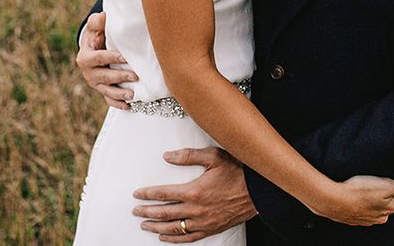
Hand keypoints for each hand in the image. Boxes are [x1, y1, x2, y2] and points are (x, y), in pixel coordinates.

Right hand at [75, 12, 137, 109]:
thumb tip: (104, 15)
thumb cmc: (96, 34)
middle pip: (104, 76)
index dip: (111, 58)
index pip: (99, 58)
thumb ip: (98, 21)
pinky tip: (128, 106)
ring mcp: (94, 83)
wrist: (93, 48)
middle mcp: (88, 72)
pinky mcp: (101, 90)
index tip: (125, 57)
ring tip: (133, 95)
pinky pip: (108, 99)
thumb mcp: (94, 26)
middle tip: (135, 76)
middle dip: (120, 76)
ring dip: (120, 93)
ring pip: (107, 91)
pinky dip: (117, 103)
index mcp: (85, 57)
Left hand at [132, 147, 256, 242]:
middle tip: (135, 211)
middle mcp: (197, 210)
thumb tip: (167, 156)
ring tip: (144, 225)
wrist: (258, 191)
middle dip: (148, 212)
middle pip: (165, 213)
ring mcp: (204, 222)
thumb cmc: (236, 171)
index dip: (148, 194)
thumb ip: (188, 155)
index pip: (164, 194)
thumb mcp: (213, 156)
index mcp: (194, 191)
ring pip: (175, 228)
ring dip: (157, 227)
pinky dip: (175, 239)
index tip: (137, 194)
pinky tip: (165, 237)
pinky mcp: (211, 229)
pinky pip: (189, 238)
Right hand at [313, 175, 393, 226]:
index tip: (380, 178)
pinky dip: (355, 203)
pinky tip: (350, 196)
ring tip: (358, 187)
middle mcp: (379, 217)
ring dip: (366, 198)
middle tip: (368, 182)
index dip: (388, 184)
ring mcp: (365, 219)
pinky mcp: (351, 218)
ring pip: (370, 206)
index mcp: (389, 209)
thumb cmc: (359, 191)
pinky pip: (357, 209)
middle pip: (383, 201)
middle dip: (378, 192)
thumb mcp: (385, 185)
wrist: (333, 201)